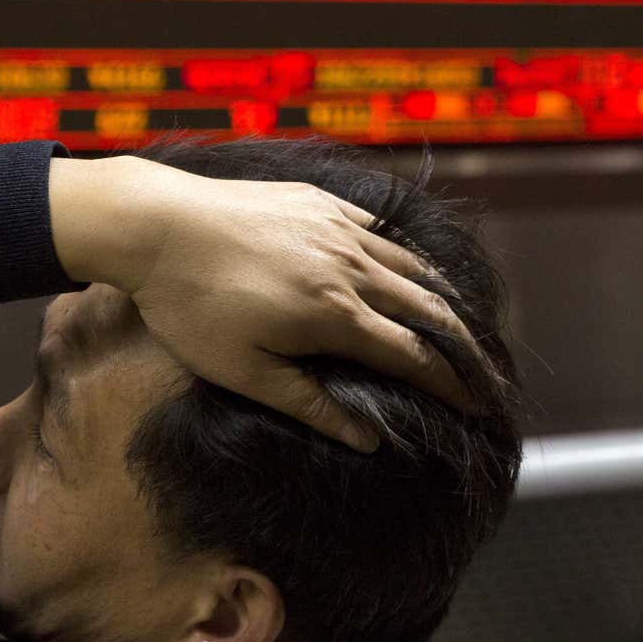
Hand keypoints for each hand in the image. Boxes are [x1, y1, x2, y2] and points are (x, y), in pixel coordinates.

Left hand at [50, 156, 474, 451]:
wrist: (156, 224)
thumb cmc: (190, 306)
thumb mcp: (243, 371)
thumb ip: (309, 405)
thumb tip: (368, 440)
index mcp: (335, 315)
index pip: (413, 355)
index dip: (450, 384)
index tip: (478, 405)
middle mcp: (350, 266)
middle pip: (428, 309)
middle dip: (463, 345)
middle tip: (487, 373)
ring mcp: (337, 227)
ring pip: (411, 265)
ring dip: (442, 298)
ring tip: (461, 325)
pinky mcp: (318, 201)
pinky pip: (381, 229)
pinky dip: (407, 254)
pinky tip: (411, 266)